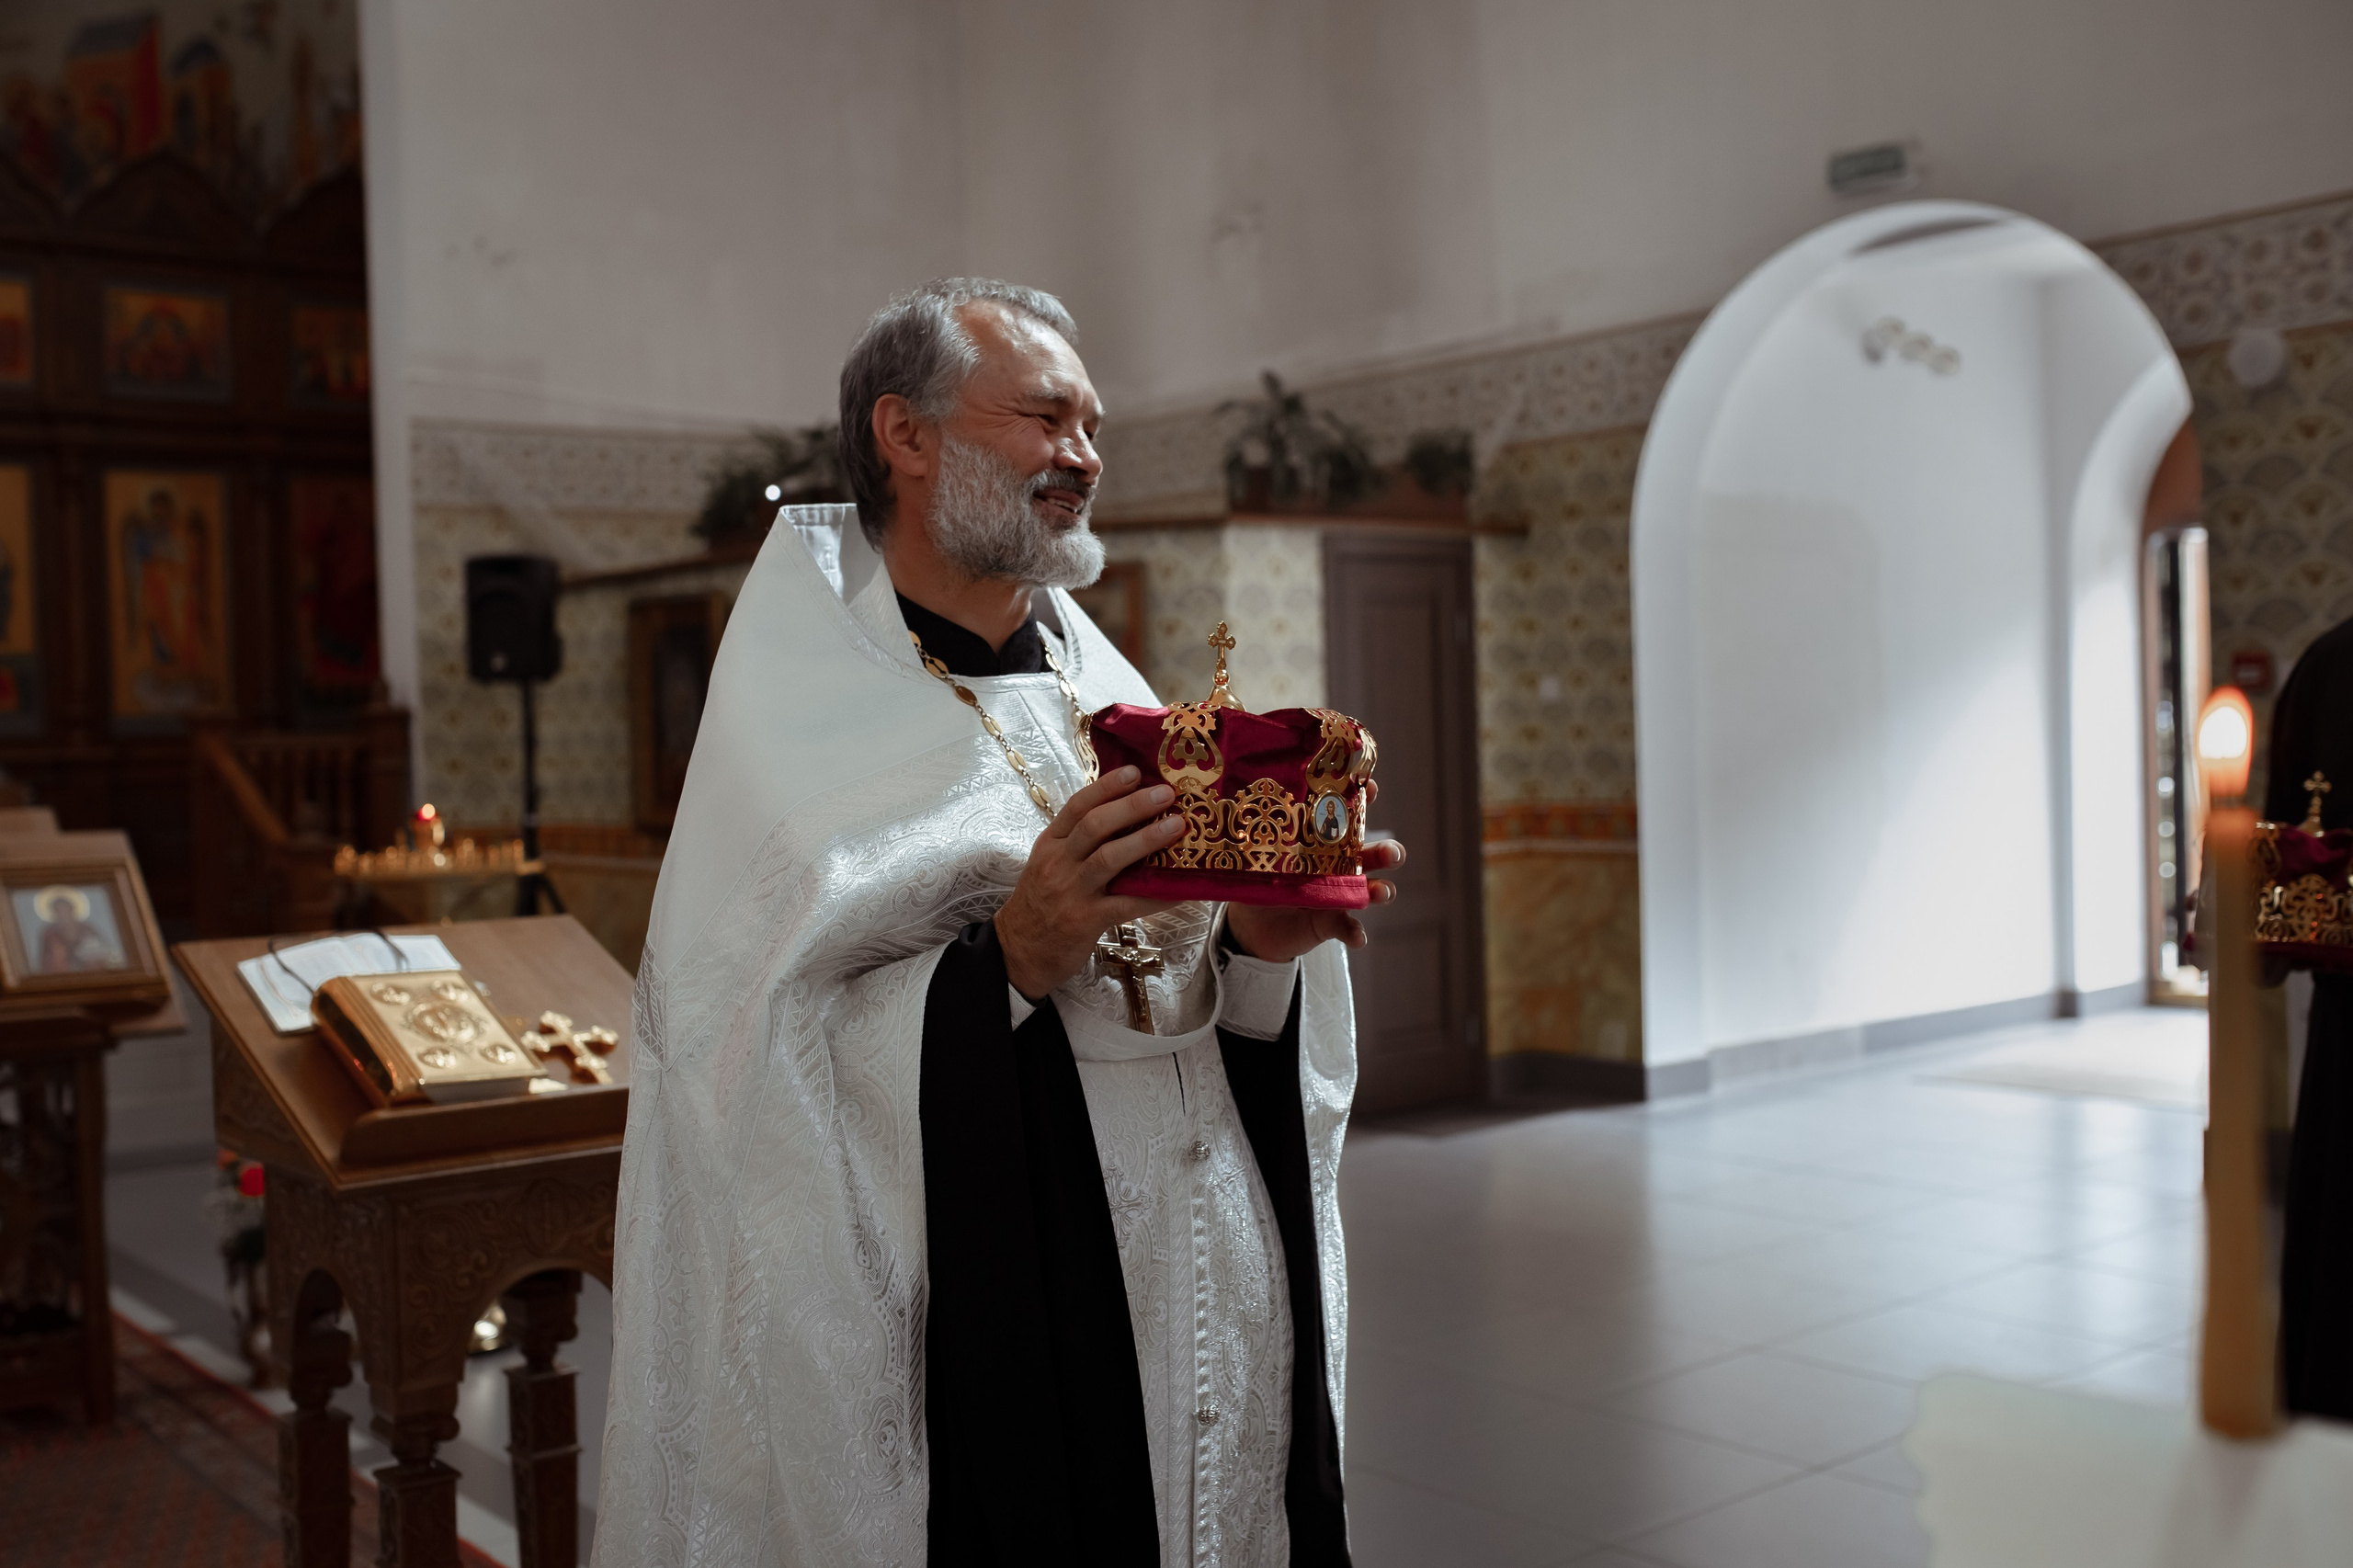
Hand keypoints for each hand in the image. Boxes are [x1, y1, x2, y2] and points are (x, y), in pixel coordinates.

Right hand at [995, 766, 1179, 998]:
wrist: (1018, 951)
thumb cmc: (1041, 904)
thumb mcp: (1049, 864)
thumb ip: (1078, 843)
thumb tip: (1125, 817)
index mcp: (1051, 844)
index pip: (1077, 806)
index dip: (1107, 786)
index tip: (1134, 771)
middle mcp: (1058, 863)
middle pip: (1095, 826)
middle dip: (1133, 806)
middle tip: (1166, 793)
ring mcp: (1071, 891)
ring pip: (1109, 858)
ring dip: (1146, 839)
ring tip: (1177, 826)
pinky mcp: (1086, 920)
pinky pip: (1127, 904)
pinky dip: (1157, 896)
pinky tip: (1181, 890)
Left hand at [1225, 780, 1404, 961]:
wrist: (1254, 925)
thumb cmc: (1259, 881)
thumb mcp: (1255, 858)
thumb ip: (1257, 843)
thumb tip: (1242, 819)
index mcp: (1323, 841)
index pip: (1347, 816)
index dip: (1362, 799)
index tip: (1369, 788)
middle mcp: (1340, 865)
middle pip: (1371, 854)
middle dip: (1386, 851)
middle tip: (1391, 853)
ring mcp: (1341, 895)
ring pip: (1371, 890)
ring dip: (1382, 890)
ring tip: (1380, 892)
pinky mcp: (1333, 922)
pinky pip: (1349, 927)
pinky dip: (1355, 932)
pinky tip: (1357, 937)